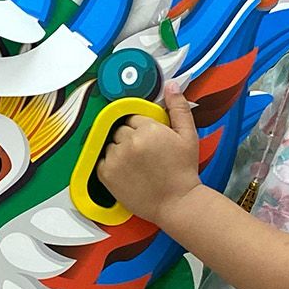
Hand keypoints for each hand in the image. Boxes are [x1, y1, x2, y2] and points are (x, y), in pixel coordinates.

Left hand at [98, 86, 203, 226]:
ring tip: (136, 164)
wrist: (177, 202)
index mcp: (148, 129)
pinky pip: (101, 160)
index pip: (132, 117)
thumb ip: (178, 108)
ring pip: (109, 144)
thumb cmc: (183, 171)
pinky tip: (126, 172)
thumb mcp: (188, 135)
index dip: (141, 128)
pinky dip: (110, 164)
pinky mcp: (106, 174)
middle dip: (129, 137)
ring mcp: (115, 158)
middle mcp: (129, 142)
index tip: (148, 139)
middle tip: (144, 153)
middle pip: (119, 129)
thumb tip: (171, 85)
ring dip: (119, 150)